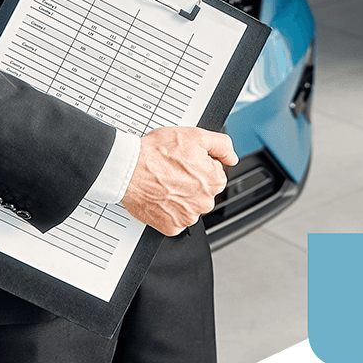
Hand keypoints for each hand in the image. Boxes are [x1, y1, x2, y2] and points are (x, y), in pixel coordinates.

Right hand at [120, 127, 237, 235]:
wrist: (130, 169)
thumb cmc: (157, 152)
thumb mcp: (195, 136)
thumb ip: (221, 145)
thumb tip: (232, 157)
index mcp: (214, 181)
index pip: (214, 172)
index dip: (199, 163)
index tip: (185, 160)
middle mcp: (205, 202)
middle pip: (203, 190)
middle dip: (191, 181)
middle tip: (173, 169)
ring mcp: (188, 217)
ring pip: (189, 205)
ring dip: (180, 195)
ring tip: (164, 181)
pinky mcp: (171, 226)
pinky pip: (174, 218)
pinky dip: (168, 209)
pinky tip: (160, 195)